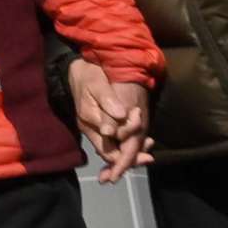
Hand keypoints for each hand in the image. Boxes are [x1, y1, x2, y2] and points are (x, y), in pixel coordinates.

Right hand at [68, 60, 152, 183]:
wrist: (78, 70)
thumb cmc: (89, 74)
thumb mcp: (97, 83)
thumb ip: (108, 101)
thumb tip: (121, 116)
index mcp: (89, 120)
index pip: (109, 146)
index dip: (127, 150)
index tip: (146, 140)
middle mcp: (90, 129)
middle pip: (109, 154)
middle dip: (130, 157)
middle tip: (149, 152)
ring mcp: (93, 129)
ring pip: (111, 151)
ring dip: (129, 152)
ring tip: (148, 144)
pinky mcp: (98, 126)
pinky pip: (111, 143)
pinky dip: (125, 145)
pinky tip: (139, 141)